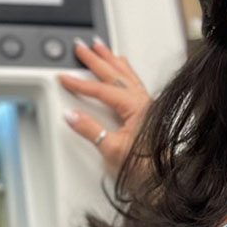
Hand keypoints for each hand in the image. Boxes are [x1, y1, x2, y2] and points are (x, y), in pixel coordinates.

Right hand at [59, 37, 151, 176]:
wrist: (161, 179)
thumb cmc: (143, 167)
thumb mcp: (111, 150)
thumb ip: (90, 130)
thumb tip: (72, 116)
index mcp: (136, 107)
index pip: (102, 90)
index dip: (81, 84)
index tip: (65, 78)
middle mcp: (144, 102)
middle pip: (115, 74)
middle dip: (96, 59)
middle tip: (81, 47)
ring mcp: (147, 105)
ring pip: (126, 74)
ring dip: (111, 60)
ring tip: (100, 47)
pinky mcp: (147, 111)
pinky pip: (133, 81)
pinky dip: (124, 70)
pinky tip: (121, 65)